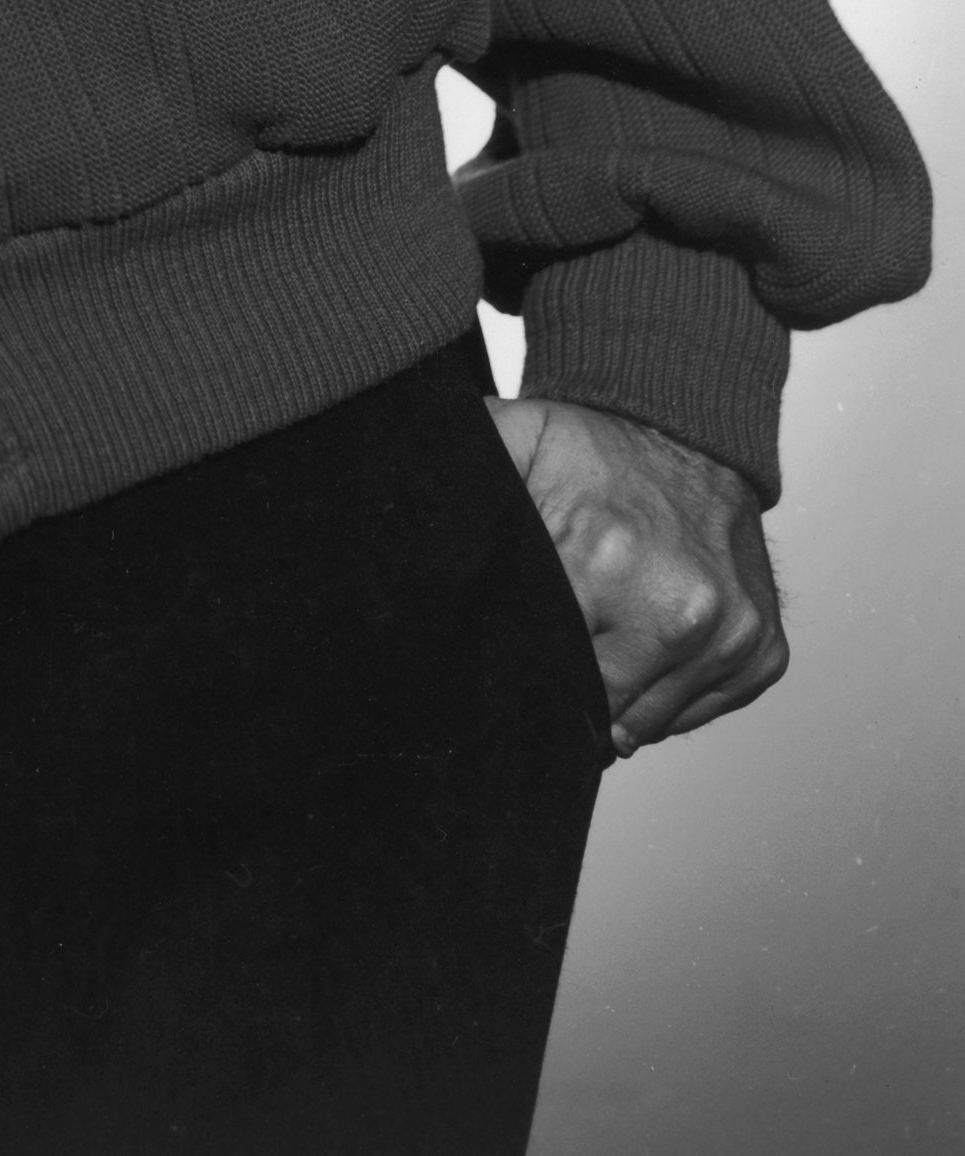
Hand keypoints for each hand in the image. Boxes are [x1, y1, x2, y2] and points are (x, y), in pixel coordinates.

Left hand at [490, 393, 787, 753]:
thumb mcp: (513, 442)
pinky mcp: (762, 652)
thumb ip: (458, 486)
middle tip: (546, 652)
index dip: (517, 671)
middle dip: (563, 692)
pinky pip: (697, 714)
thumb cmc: (595, 449)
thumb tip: (392, 525)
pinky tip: (644, 642)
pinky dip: (667, 693)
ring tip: (599, 635)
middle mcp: (679, 609)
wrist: (690, 429)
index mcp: (606, 562)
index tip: (506, 656)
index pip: (544, 669)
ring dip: (617, 697)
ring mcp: (728, 635)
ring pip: (646, 726)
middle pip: (596, 711)